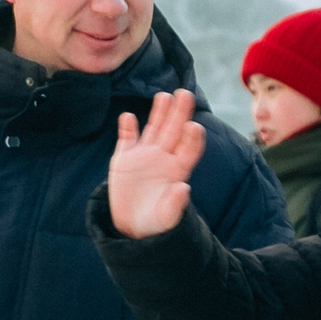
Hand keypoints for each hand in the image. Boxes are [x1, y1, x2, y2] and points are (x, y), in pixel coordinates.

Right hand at [109, 89, 206, 238]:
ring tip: (164, 96)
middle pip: (174, 131)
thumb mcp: (165, 218)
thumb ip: (174, 204)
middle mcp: (164, 158)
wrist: (132, 225)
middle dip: (179, 113)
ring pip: (154, 129)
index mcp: (178, 171)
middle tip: (185, 94)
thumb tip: (184, 188)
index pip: (189, 150)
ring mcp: (144, 156)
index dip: (193, 138)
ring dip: (158, 113)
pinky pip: (127, 139)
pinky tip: (128, 117)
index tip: (195, 126)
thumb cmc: (155, 223)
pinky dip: (127, 129)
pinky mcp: (125, 159)